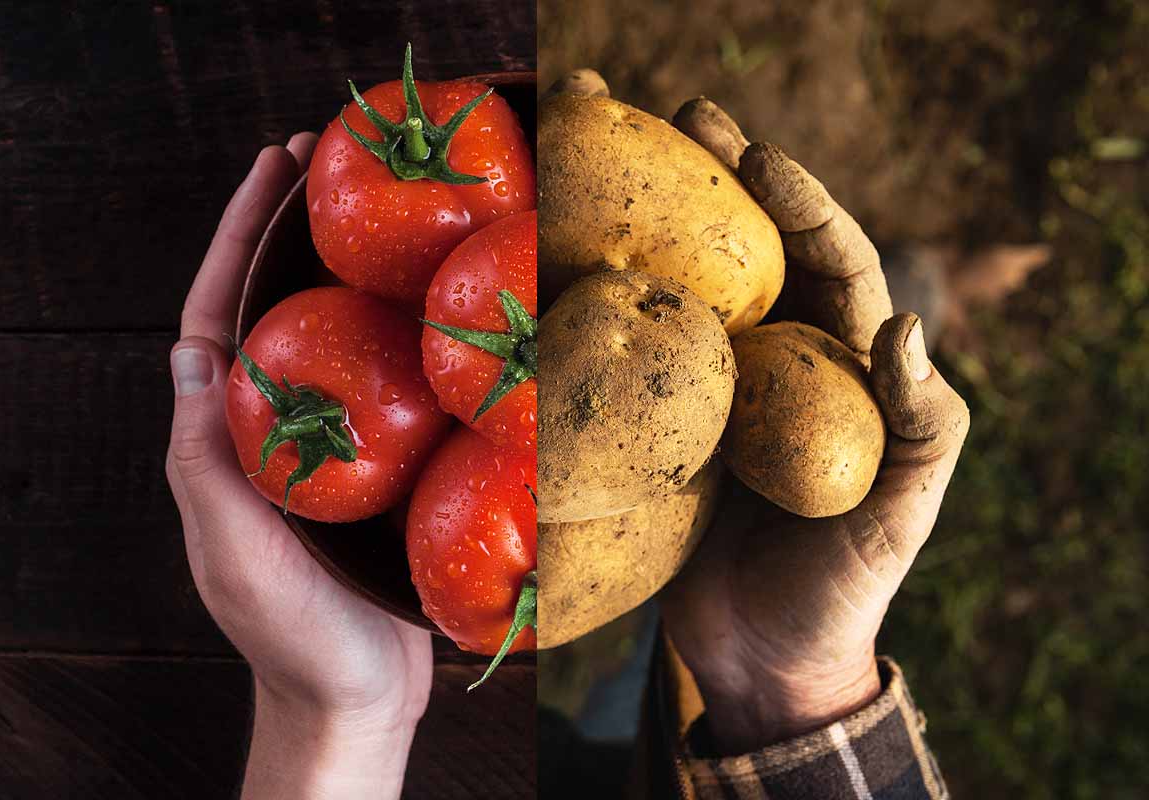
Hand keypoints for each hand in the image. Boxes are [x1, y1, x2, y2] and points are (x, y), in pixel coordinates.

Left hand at [165, 137, 431, 798]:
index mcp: (223, 438)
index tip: (271, 171)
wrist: (357, 695)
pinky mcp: (375, 466)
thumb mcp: (234, 548)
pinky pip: (382, 384)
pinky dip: (399, 334)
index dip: (237, 239)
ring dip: (346, 271)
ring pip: (329, 339)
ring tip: (383, 210)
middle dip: (290, 233)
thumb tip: (190, 352)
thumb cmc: (293, 634)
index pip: (215, 317)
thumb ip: (205, 460)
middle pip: (272, 309)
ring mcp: (323, 445)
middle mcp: (268, 429)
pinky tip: (436, 306)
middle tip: (328, 161)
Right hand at [657, 99, 969, 752]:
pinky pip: (634, 355)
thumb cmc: (845, 587)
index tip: (756, 154)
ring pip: (686, 290)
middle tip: (679, 118)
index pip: (831, 261)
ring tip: (609, 156)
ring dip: (654, 223)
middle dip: (721, 182)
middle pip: (751, 253)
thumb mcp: (902, 510)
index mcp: (843, 365)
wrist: (763, 660)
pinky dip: (604, 307)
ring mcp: (714, 390)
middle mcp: (778, 360)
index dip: (799, 202)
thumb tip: (907, 323)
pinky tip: (563, 263)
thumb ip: (921, 422)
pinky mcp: (661, 424)